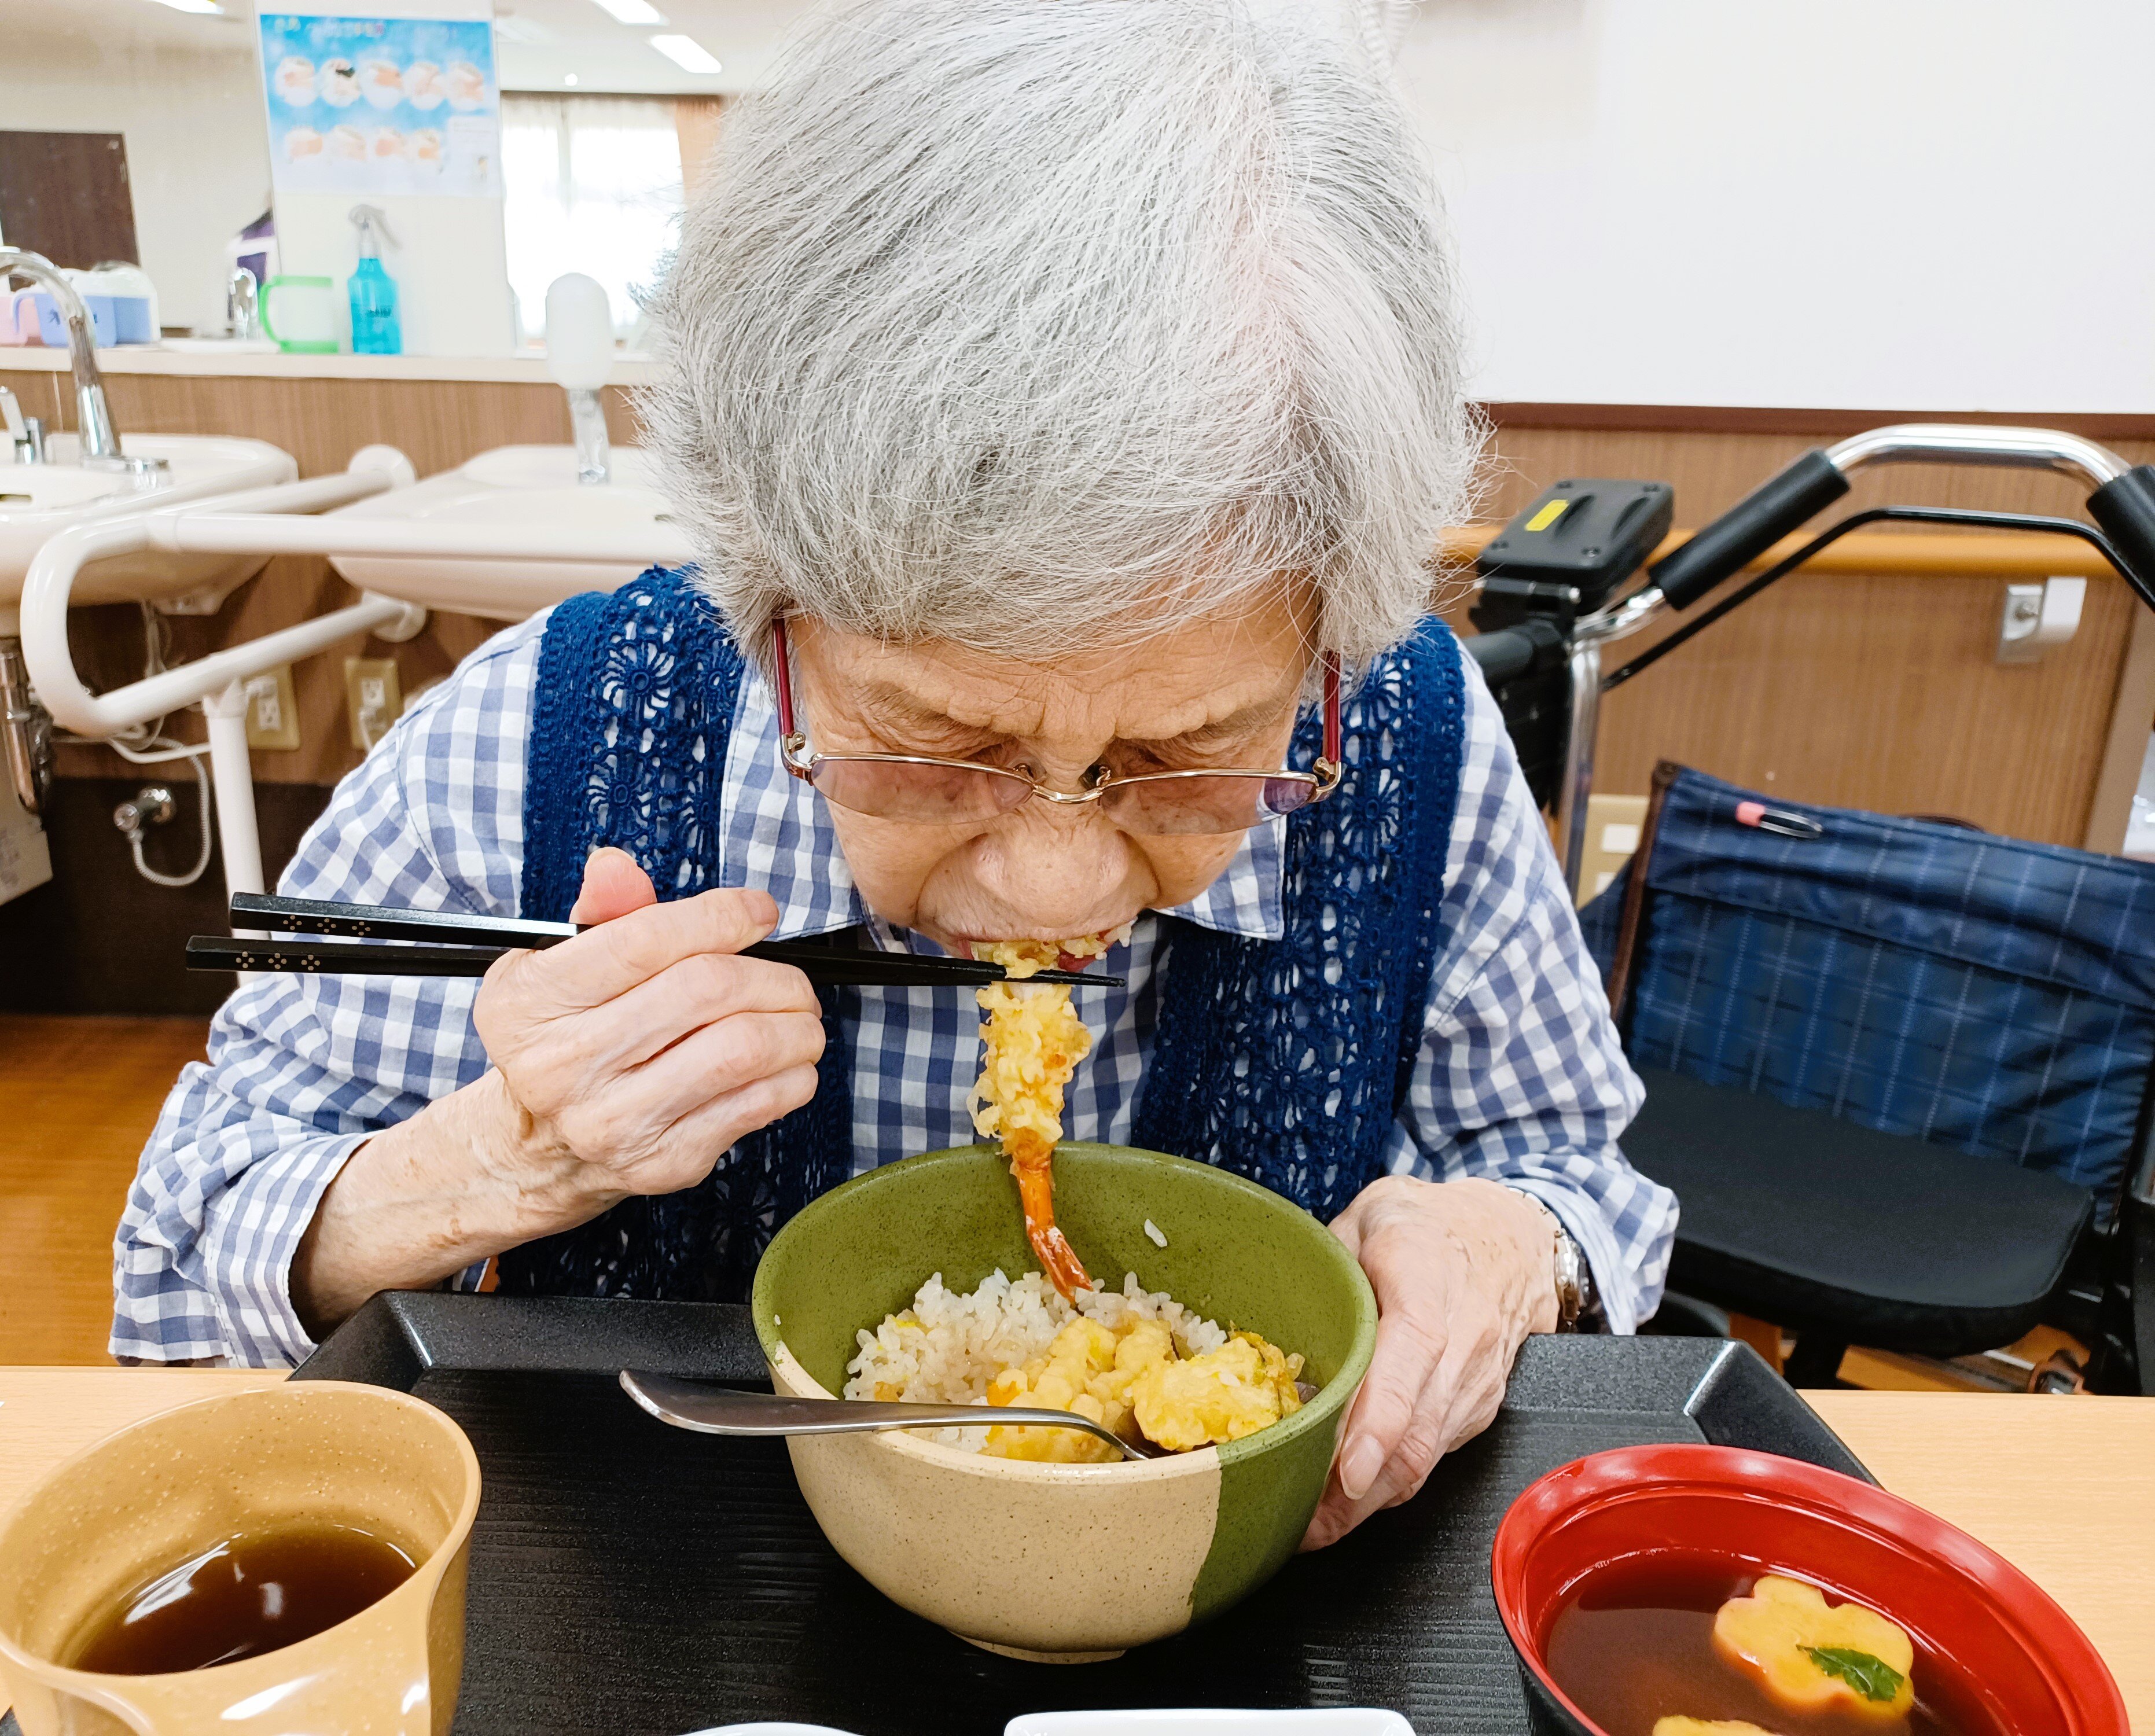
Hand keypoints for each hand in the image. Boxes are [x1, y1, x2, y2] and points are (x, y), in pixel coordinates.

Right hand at [470, 847, 826, 1208]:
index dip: (721, 916)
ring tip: (802, 1015)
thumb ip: (599, 913)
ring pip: (742, 1050)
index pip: (646, 940)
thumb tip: (616, 866)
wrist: (537, 1147)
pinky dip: (793, 1074)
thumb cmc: (566, 1038)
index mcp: (532, 1003)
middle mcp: (564, 1065)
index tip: (759, 911)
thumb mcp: (558, 966)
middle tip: (791, 977)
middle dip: (771, 974)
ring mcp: (615, 1120)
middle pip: (707, 990)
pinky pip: (756, 1105)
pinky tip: (789, 1061)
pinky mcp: (663, 1162)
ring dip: (796, 1025)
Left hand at [1300, 1176, 1558, 1550]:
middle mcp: (1463, 1340)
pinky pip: (1433, 1458)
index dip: (1380, 1420)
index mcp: (1426, 1278)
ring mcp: (1476, 1382)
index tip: (1349, 1472)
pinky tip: (1346, 1498)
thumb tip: (1273, 1314)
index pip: (1412, 1356)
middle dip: (1357, 1493)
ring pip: (1426, 1459)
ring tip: (1309, 1526)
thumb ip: (1324, 1262)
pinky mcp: (1477, 1410)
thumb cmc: (1429, 1227)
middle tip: (1298, 1526)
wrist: (1514, 1238)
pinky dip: (1389, 1485)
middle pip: (1417, 1432)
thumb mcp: (1367, 1215)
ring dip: (1368, 1503)